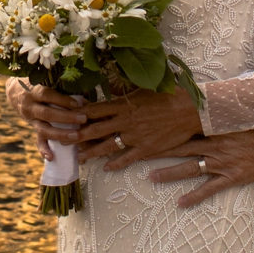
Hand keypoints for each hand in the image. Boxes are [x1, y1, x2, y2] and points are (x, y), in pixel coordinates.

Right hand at [5, 78, 87, 160]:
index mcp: (33, 91)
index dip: (62, 100)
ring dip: (60, 134)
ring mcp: (31, 119)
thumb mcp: (44, 81)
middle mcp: (30, 106)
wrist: (15, 92)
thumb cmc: (37, 84)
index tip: (78, 103)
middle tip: (83, 119)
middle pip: (47, 113)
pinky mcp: (33, 129)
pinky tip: (51, 157)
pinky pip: (38, 141)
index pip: (47, 95)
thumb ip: (62, 87)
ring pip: (43, 129)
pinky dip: (44, 150)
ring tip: (75, 136)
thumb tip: (84, 93)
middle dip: (66, 117)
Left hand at [75, 88, 203, 169]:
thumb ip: (125, 89)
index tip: (66, 117)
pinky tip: (106, 167)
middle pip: (95, 129)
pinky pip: (127, 158)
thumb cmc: (169, 94)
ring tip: (78, 158)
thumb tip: (110, 84)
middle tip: (62, 140)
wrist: (191, 110)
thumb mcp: (144, 87)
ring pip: (107, 146)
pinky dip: (115, 164)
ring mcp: (135, 136)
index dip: (78, 114)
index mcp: (124, 104)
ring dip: (91, 152)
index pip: (94, 110)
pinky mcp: (146, 149)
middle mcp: (126, 121)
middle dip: (77, 135)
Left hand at [146, 128, 253, 208]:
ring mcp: (221, 163)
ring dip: (170, 173)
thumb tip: (196, 108)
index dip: (164, 132)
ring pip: (190, 169)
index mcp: (212, 131)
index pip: (183, 131)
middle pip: (180, 149)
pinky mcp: (231, 177)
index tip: (146, 131)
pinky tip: (181, 203)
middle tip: (138, 154)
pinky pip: (209, 189)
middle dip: (159, 152)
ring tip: (152, 177)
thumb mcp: (233, 119)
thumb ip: (214, 118)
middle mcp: (213, 146)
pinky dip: (195, 196)